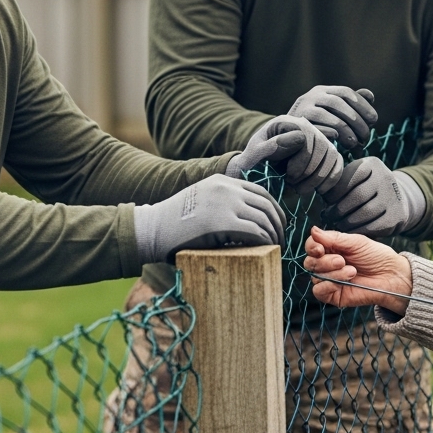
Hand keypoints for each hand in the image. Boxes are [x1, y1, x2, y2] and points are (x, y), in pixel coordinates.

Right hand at [133, 176, 288, 263]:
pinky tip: (266, 250)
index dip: (274, 209)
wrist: (151, 228)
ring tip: (275, 249)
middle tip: (280, 240)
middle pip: (266, 205)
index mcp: (222, 181)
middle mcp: (226, 188)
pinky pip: (255, 231)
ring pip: (263, 219)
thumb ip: (221, 202)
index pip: (260, 192)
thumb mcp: (200, 200)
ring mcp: (225, 203)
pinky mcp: (223, 222)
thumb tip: (246, 219)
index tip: (278, 224)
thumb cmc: (174, 222)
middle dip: (278, 224)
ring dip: (274, 235)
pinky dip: (265, 241)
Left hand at [228, 116, 342, 194]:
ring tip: (301, 190)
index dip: (301, 161)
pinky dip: (331, 179)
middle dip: (310, 172)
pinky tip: (318, 190)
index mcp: (287, 123)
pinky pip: (338, 163)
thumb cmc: (252, 162)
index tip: (288, 176)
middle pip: (323, 147)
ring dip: (319, 178)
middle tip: (295, 185)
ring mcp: (317, 139)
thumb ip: (270, 146)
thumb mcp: (254, 154)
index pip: (307, 137)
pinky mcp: (325, 153)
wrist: (256, 169)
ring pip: (332, 156)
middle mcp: (305, 126)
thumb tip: (300, 138)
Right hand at [289, 86, 377, 148]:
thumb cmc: (316, 126)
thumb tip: (370, 96)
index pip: (346, 92)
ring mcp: (302, 111)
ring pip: (329, 117)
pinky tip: (339, 143)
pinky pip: (318, 130)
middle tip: (366, 137)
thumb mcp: (333, 112)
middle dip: (356, 121)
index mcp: (323, 91)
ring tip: (355, 144)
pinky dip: (330, 135)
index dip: (362, 105)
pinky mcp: (297, 127)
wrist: (285, 137)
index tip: (374, 120)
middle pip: (338, 103)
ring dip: (346, 131)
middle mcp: (311, 97)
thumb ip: (351, 104)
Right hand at [302, 227, 411, 314]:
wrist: (390, 276)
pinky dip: (327, 286)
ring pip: (314, 276)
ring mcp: (329, 280)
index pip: (311, 246)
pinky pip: (318, 291)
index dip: (312, 246)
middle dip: (324, 261)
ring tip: (352, 271)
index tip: (320, 248)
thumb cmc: (376, 256)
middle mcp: (327, 264)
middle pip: (310, 262)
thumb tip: (313, 230)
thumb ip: (333, 238)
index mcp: (331, 248)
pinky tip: (342, 282)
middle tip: (342, 260)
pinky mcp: (332, 295)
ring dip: (332, 273)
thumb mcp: (356, 242)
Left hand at [320, 157, 423, 237]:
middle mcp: (385, 178)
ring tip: (337, 224)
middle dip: (339, 208)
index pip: (350, 177)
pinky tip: (350, 231)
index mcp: (372, 165)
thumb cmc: (365, 186)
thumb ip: (340, 182)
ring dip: (347, 221)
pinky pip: (375, 226)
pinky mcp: (397, 216)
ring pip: (366, 212)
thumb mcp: (355, 176)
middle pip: (358, 195)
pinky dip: (359, 230)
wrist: (396, 197)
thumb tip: (321, 193)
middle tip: (328, 216)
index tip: (327, 201)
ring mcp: (393, 197)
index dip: (335, 191)